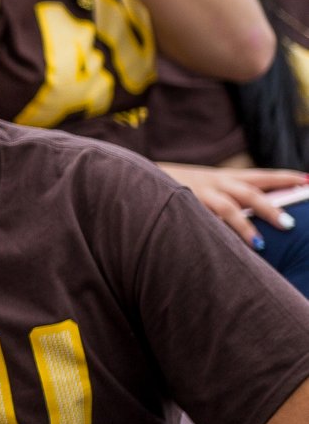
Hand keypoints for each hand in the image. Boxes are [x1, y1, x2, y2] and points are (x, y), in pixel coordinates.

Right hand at [160, 163, 306, 246]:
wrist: (133, 175)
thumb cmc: (172, 185)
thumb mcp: (202, 184)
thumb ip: (225, 196)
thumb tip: (254, 215)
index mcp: (222, 176)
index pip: (260, 175)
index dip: (284, 177)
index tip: (307, 180)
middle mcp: (213, 182)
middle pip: (249, 192)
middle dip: (271, 207)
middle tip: (291, 224)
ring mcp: (196, 195)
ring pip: (227, 209)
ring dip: (244, 227)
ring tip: (260, 244)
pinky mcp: (180, 208)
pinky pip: (201, 221)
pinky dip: (214, 233)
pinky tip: (222, 248)